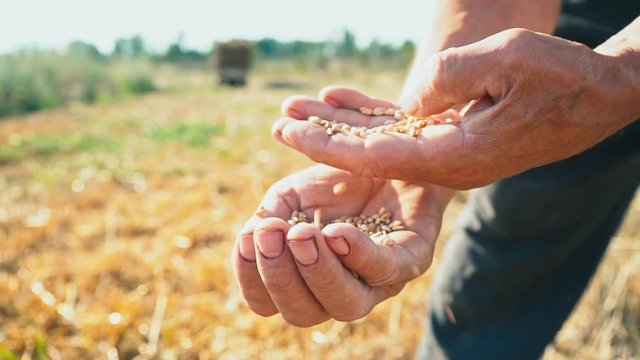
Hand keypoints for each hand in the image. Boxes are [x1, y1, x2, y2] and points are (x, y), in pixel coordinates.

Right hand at [231, 164, 451, 326]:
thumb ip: (269, 216)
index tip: (247, 239)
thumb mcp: (292, 194)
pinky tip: (337, 233)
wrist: (389, 153)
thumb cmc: (336, 184)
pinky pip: (385, 270)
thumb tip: (252, 234)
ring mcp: (377, 282)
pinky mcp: (412, 260)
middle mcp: (338, 290)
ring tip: (302, 234)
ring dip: (317, 272)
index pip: (267, 302)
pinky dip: (357, 254)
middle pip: (302, 313)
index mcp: (303, 279)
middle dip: (280, 276)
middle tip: (272, 234)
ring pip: (345, 305)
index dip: (251, 278)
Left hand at [272, 29, 638, 188]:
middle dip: (321, 140)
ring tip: (296, 109)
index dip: (328, 144)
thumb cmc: (560, 76)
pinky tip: (340, 100)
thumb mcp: (507, 60)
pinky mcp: (453, 137)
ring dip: (338, 125)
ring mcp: (449, 152)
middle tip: (278, 122)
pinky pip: (403, 128)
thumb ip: (451, 78)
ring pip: (381, 141)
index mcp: (456, 156)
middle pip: (369, 155)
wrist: (598, 95)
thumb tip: (412, 97)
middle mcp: (446, 162)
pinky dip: (369, 115)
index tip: (289, 130)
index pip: (375, 156)